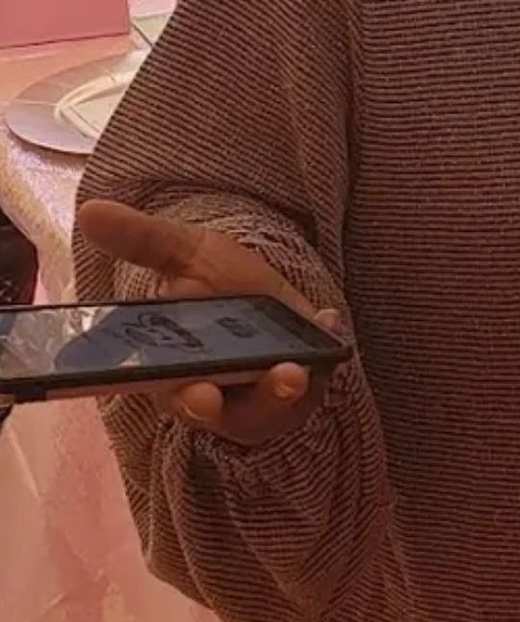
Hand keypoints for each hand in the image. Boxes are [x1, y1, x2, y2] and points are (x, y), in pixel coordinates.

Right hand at [78, 200, 340, 445]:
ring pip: (274, 406)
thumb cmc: (212, 281)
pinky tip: (328, 323)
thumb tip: (90, 210)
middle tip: (282, 378)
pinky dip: (324, 352)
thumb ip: (143, 240)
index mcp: (173, 374)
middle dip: (256, 399)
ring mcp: (259, 395)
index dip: (191, 400)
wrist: (257, 288)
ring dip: (288, 388)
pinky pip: (316, 379)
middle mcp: (216, 393)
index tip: (201, 396)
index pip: (179, 398)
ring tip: (300, 368)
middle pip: (234, 411)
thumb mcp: (186, 253)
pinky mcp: (299, 389)